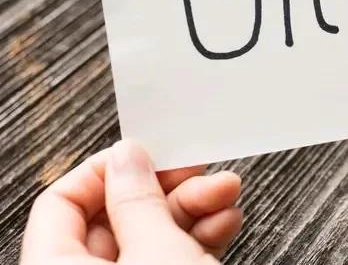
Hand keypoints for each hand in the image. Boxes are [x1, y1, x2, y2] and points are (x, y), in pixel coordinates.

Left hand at [21, 140, 242, 263]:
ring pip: (151, 236)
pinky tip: (225, 220)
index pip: (62, 203)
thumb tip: (130, 155)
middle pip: (116, 216)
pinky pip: (171, 258)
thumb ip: (139, 200)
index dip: (107, 169)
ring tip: (226, 192)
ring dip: (194, 208)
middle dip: (168, 187)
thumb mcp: (158, 251)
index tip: (148, 152)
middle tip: (198, 167)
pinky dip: (199, 237)